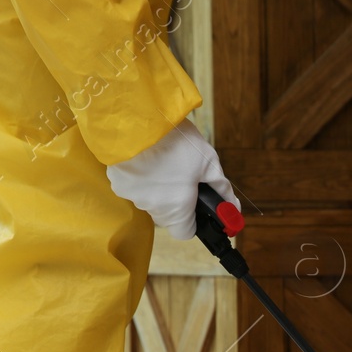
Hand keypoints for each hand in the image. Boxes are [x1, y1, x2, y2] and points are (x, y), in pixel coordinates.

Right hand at [105, 120, 236, 241]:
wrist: (137, 119)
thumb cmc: (176, 143)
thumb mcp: (208, 161)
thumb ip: (221, 187)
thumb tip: (233, 207)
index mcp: (176, 210)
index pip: (185, 232)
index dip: (194, 221)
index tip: (199, 204)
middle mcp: (152, 208)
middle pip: (168, 215)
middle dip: (178, 199)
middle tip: (184, 175)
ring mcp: (132, 196)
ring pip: (151, 199)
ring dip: (159, 186)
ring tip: (165, 160)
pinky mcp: (117, 181)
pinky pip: (134, 185)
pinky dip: (142, 176)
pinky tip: (148, 157)